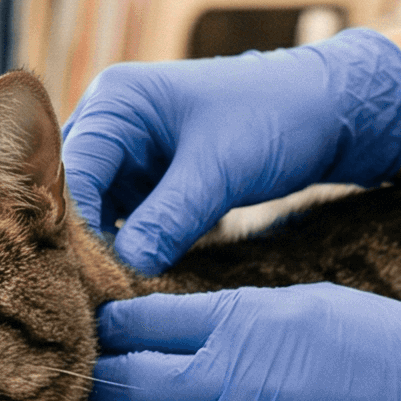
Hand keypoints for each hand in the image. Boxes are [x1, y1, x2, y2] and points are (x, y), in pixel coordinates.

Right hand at [62, 28, 400, 274]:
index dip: (72, 228)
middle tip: (93, 298)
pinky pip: (125, 221)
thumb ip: (170, 217)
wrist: (329, 112)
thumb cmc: (276, 119)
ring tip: (112, 297)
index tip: (83, 281)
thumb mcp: (220, 170)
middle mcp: (112, 124)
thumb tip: (128, 265)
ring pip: (96, 212)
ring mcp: (130, 154)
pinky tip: (135, 283)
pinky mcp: (152, 181)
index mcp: (116, 102)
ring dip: (106, 251)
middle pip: (74, 193)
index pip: (71, 172)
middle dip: (83, 243)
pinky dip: (130, 249)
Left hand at [93, 285, 400, 400]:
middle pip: (125, 383)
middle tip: (111, 389)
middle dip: (109, 384)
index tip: (109, 340)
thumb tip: (176, 328)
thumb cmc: (396, 350)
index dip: (113, 333)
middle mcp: (233, 378)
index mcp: (243, 320)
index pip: (136, 323)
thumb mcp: (309, 305)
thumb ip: (237, 318)